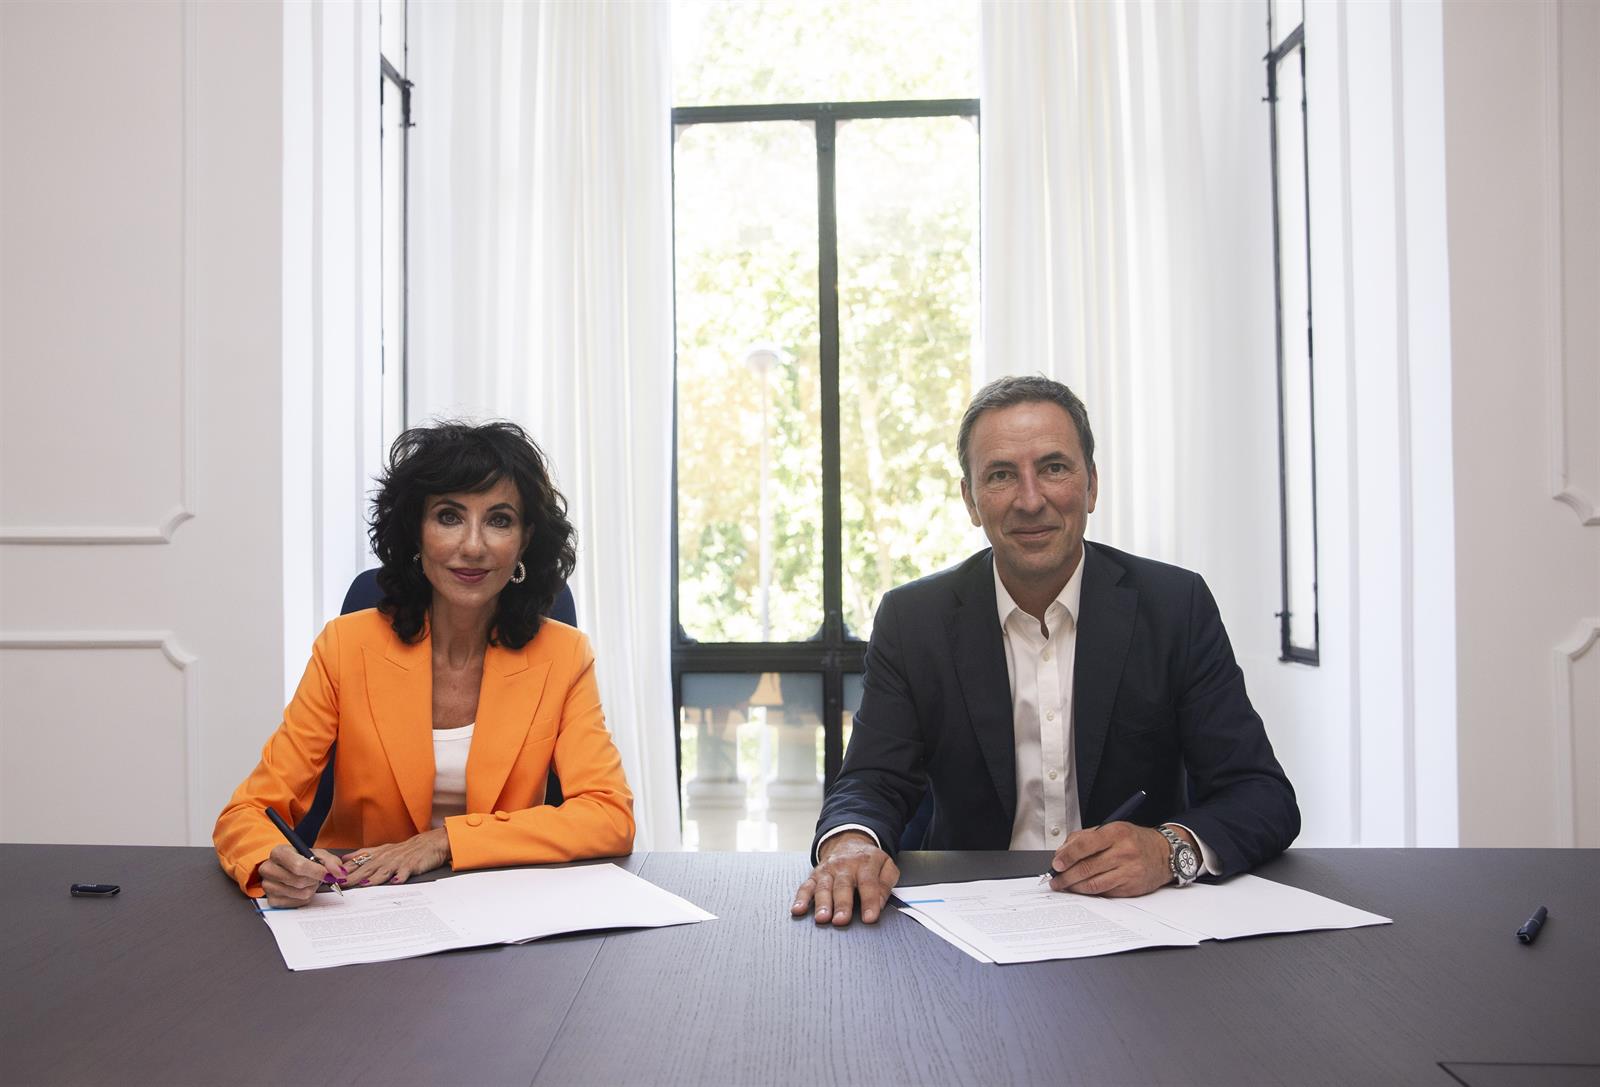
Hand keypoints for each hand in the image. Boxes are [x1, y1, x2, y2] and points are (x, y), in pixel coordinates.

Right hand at [259, 844, 346, 907]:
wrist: (289, 869)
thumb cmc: (303, 859)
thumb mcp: (317, 854)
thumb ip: (331, 861)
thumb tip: (339, 873)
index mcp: (278, 852)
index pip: (298, 865)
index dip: (317, 871)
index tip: (329, 875)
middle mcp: (268, 868)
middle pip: (299, 881)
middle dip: (315, 880)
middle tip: (317, 876)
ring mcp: (268, 886)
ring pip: (300, 894)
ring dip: (311, 889)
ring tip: (309, 881)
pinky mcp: (271, 900)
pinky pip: (296, 904)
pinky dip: (304, 898)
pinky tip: (302, 889)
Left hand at [342, 828, 451, 887]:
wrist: (430, 843)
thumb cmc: (405, 850)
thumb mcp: (383, 849)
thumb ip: (364, 854)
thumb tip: (344, 859)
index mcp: (378, 854)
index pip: (358, 862)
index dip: (345, 869)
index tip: (332, 876)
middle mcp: (386, 857)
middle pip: (367, 868)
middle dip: (354, 876)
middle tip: (342, 884)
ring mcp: (398, 862)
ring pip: (383, 870)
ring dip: (373, 877)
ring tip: (364, 884)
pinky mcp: (412, 865)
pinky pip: (405, 872)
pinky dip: (400, 876)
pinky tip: (396, 882)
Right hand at [790, 831, 899, 926]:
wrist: (848, 840)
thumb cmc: (868, 859)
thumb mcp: (886, 865)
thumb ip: (886, 884)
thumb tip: (880, 903)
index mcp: (865, 863)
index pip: (868, 883)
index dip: (869, 901)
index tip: (869, 918)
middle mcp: (844, 866)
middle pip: (843, 886)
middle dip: (842, 904)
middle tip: (841, 920)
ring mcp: (827, 870)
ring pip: (823, 887)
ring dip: (822, 904)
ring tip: (822, 918)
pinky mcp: (814, 875)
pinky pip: (806, 886)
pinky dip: (801, 898)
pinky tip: (798, 909)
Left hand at [1045, 822, 1177, 896]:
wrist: (1163, 853)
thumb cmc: (1134, 840)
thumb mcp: (1110, 828)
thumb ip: (1084, 838)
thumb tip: (1062, 853)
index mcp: (1116, 833)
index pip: (1084, 845)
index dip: (1067, 856)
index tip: (1056, 864)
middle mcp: (1124, 852)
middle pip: (1087, 867)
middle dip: (1066, 876)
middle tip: (1055, 879)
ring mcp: (1129, 871)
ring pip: (1094, 884)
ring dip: (1075, 887)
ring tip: (1065, 885)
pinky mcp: (1131, 887)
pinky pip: (1104, 892)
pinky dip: (1089, 892)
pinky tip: (1082, 889)